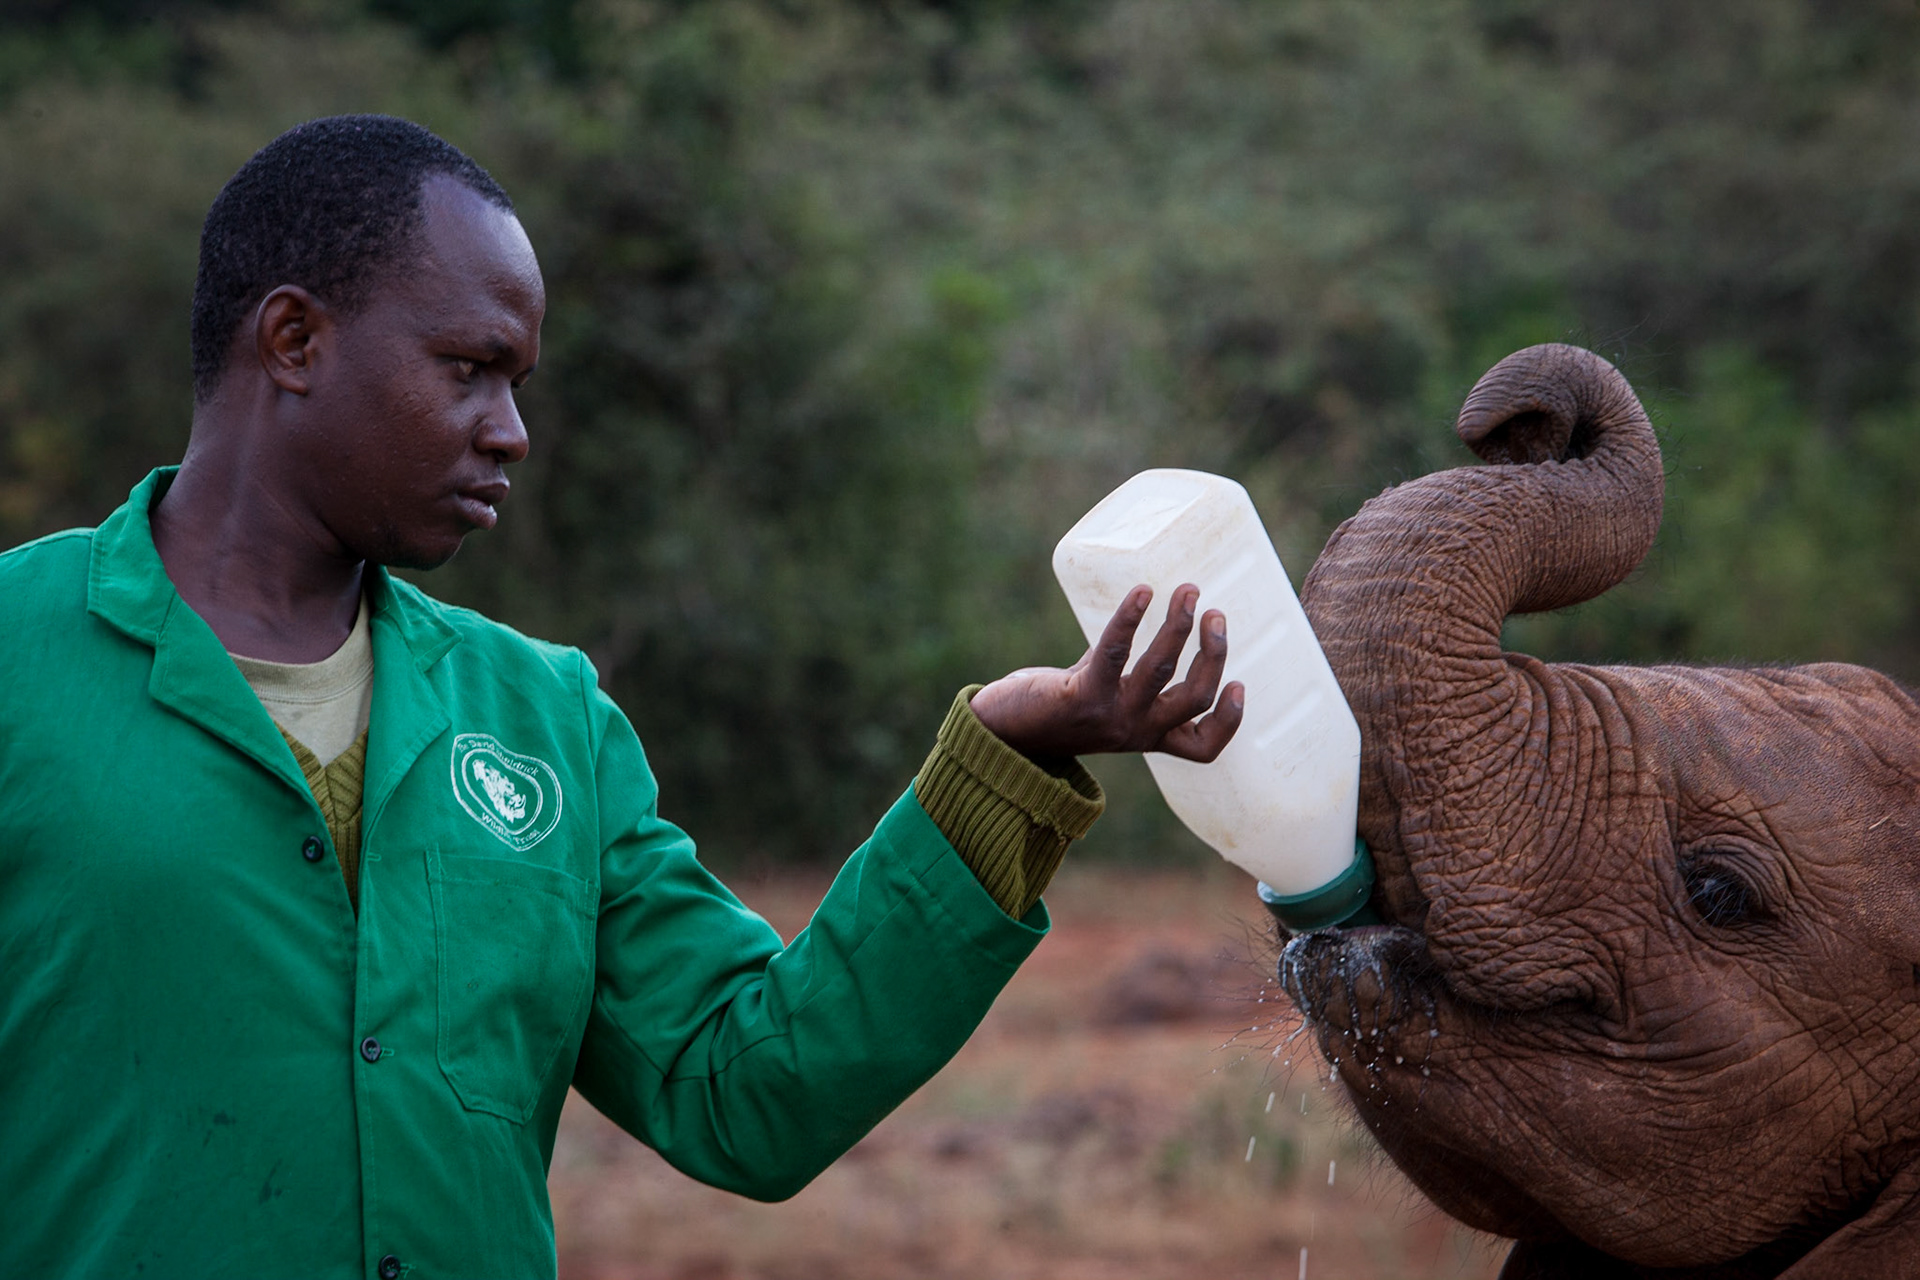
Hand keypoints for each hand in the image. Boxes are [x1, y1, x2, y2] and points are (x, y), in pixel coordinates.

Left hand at [971, 584, 1243, 762]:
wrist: (1002, 733)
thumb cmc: (1057, 708)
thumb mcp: (1105, 698)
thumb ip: (1128, 674)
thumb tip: (1151, 617)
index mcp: (1148, 735)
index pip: (1203, 747)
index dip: (1230, 721)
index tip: (1241, 685)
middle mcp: (1135, 730)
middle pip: (1194, 697)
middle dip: (1213, 652)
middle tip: (1214, 611)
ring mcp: (1110, 716)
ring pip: (1161, 670)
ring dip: (1179, 625)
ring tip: (1188, 591)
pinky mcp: (1081, 696)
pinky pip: (1114, 651)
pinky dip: (1130, 618)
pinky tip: (1141, 591)